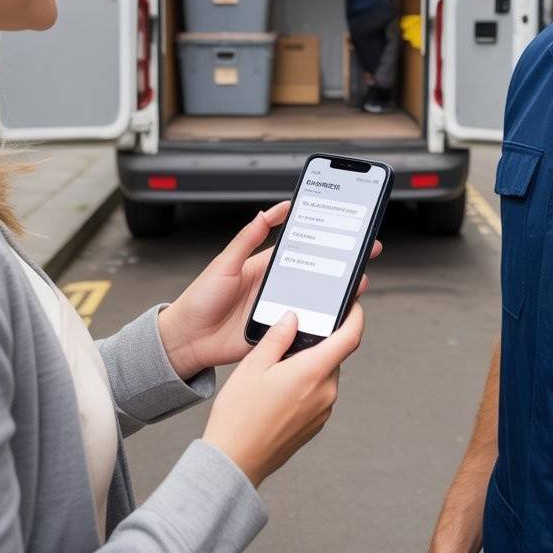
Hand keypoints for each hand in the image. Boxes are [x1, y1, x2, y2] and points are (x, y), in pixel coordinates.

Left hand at [158, 200, 381, 379]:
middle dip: (342, 264)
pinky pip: (304, 328)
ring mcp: (279, 310)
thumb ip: (247, 239)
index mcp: (265, 266)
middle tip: (366, 253)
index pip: (300, 247)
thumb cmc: (200, 299)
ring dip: (337, 294)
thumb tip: (268, 212)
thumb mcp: (224, 262)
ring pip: (315, 301)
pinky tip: (338, 317)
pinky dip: (322, 324)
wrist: (187, 340)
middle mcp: (276, 287)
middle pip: (316, 273)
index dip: (322, 236)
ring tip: (358, 283)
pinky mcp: (277, 334)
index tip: (343, 225)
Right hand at [203, 302, 364, 486]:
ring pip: (324, 375)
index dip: (355, 316)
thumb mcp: (253, 365)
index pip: (350, 337)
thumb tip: (293, 318)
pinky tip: (278, 390)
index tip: (353, 304)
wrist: (234, 461)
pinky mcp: (315, 425)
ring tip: (276, 369)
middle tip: (291, 339)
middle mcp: (325, 392)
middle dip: (318, 343)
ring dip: (310, 365)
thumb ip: (278, 337)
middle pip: (334, 355)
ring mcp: (322, 411)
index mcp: (313, 372)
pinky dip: (306, 385)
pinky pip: (318, 394)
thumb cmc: (240, 415)